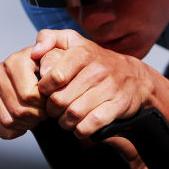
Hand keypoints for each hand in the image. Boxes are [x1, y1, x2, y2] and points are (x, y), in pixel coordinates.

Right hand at [0, 46, 47, 138]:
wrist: (37, 72)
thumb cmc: (51, 69)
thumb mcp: (59, 59)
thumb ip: (55, 57)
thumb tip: (42, 65)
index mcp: (15, 61)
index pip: (29, 96)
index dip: (44, 105)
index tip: (51, 102)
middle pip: (19, 110)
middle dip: (36, 117)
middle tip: (44, 113)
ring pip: (8, 121)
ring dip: (26, 124)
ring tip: (35, 116)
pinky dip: (11, 131)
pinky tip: (22, 124)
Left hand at [32, 29, 150, 136]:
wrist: (133, 77)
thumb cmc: (95, 61)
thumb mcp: (72, 41)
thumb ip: (49, 39)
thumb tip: (35, 52)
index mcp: (82, 53)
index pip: (55, 76)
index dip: (44, 89)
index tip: (45, 92)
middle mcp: (97, 70)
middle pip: (61, 99)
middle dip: (52, 109)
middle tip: (53, 109)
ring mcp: (109, 88)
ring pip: (74, 113)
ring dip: (64, 122)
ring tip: (64, 118)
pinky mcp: (118, 105)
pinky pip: (91, 124)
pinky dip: (81, 130)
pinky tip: (79, 126)